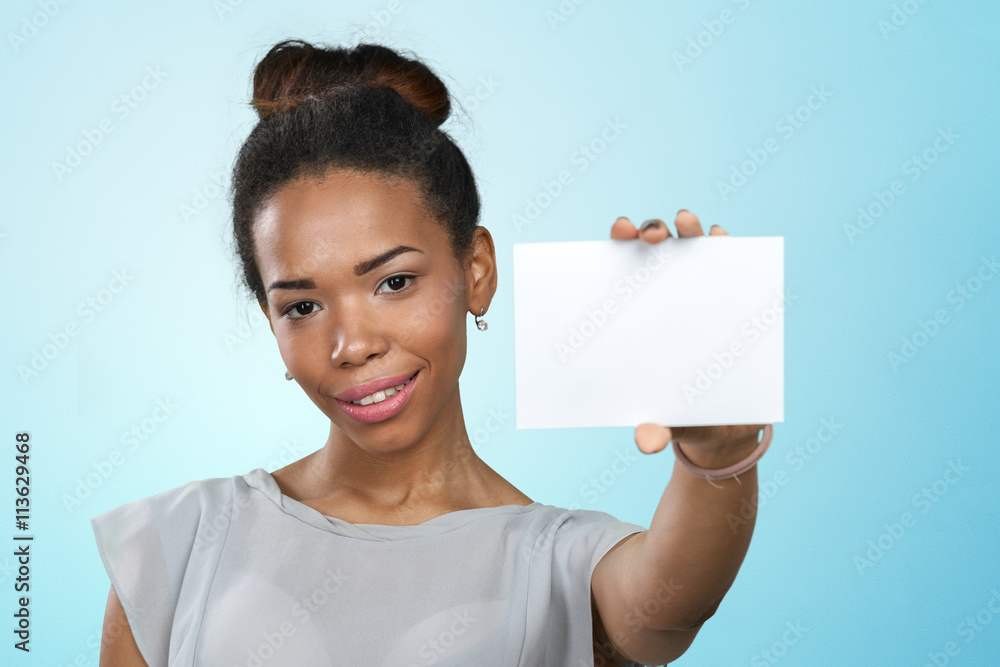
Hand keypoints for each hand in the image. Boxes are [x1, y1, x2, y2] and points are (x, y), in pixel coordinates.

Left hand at [610, 211, 766, 466]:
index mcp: (636, 314)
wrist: (721, 426)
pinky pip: (730, 262)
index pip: (621, 269)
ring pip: (691, 247)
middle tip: (650, 236)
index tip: (617, 235)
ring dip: (690, 229)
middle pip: (654, 250)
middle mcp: (664, 293)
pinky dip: (726, 245)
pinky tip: (723, 238)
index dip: (618, 245)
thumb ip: (656, 429)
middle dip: (650, 232)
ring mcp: (699, 289)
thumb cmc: (679, 415)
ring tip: (686, 223)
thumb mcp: (667, 423)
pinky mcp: (732, 295)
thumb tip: (646, 442)